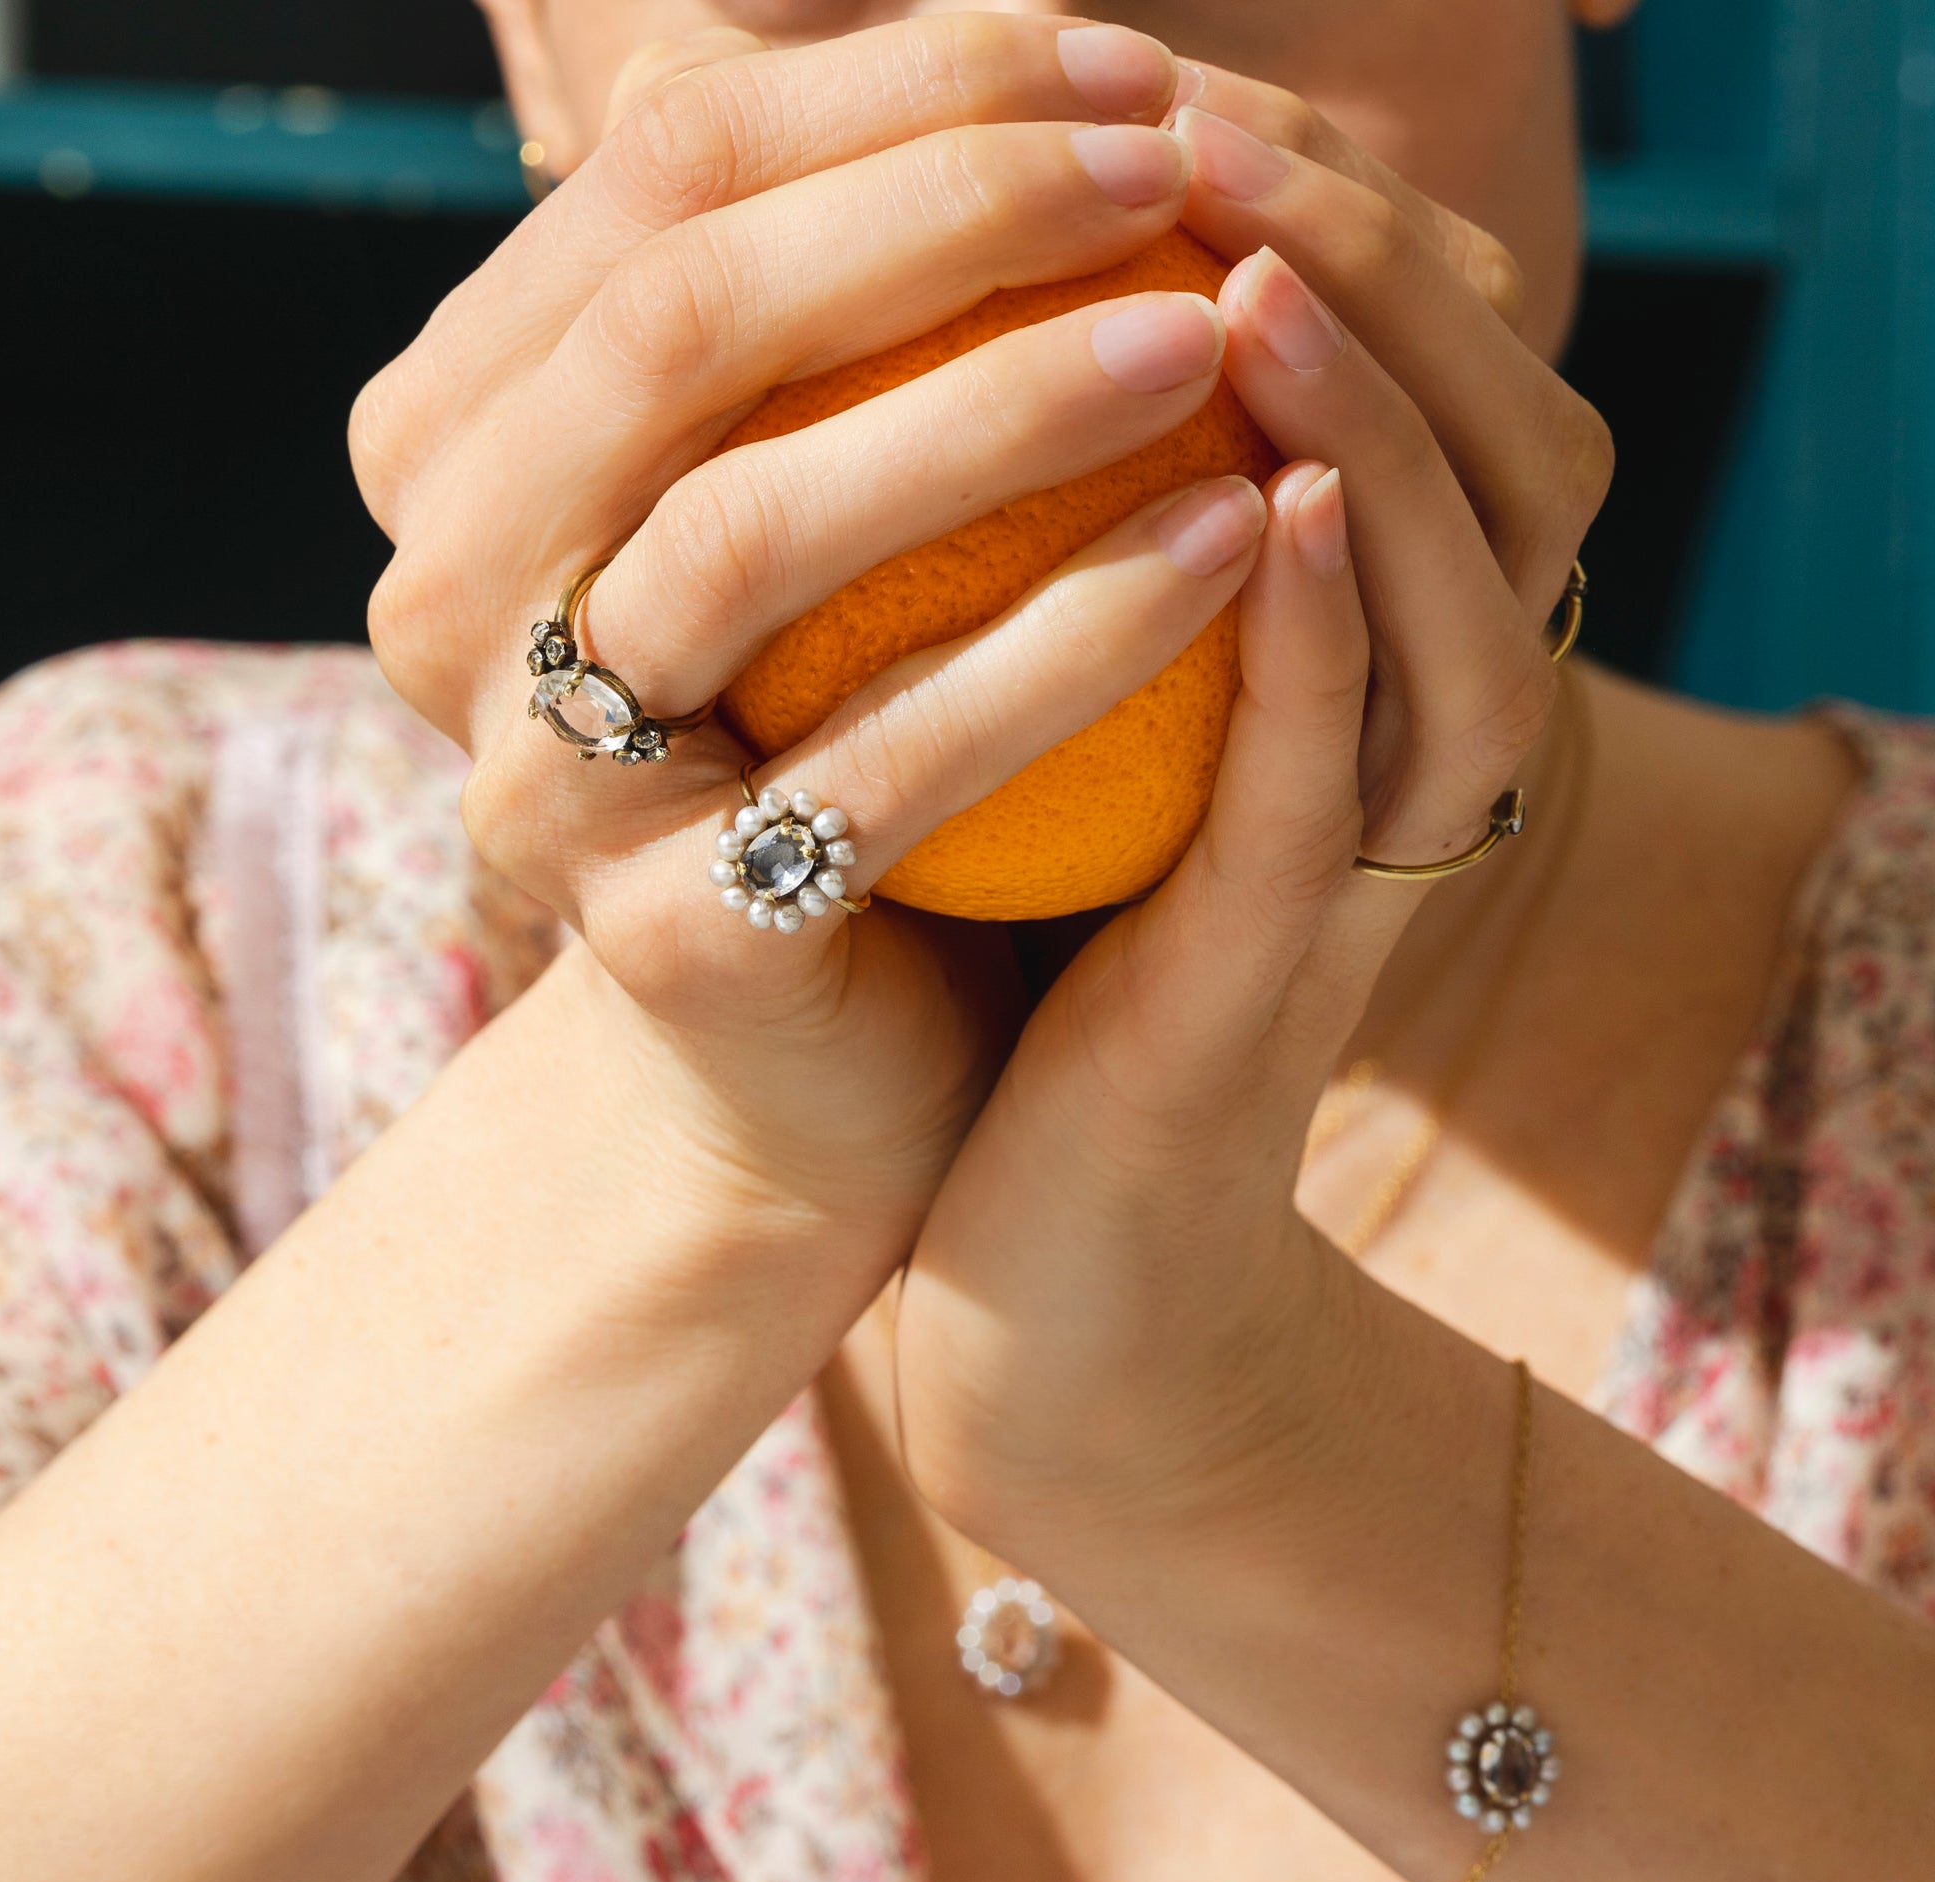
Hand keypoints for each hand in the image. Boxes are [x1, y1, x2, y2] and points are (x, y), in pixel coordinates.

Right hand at [351, 14, 1276, 1262]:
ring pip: (748, 530)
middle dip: (941, 211)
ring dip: (1004, 404)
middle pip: (674, 331)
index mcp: (457, 449)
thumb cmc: (843, 729)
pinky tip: (1235, 543)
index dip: (892, 91)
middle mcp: (440, 599)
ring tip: (1209, 335)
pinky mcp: (662, 935)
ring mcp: (534, 780)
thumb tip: (990, 46)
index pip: (653, 186)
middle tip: (1169, 169)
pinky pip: (884, 758)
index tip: (1116, 68)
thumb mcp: (824, 488)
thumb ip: (841, 306)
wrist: (826, 1046)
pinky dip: (1070, 640)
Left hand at [891, 73, 1612, 1554]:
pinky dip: (1331, 636)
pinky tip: (1281, 500)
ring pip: (1461, 602)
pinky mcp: (1289, 976)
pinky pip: (1337, 780)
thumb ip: (1041, 538)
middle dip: (1373, 266)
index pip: (1415, 381)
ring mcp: (1371, 865)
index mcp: (1351, 664)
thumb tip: (922, 316)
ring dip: (1379, 421)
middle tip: (1212, 129)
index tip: (1157, 90)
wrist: (1037, 1229)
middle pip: (1499, 450)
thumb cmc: (1015, 942)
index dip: (1327, 212)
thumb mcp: (1039, 709)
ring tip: (1253, 267)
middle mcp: (1404, 744)